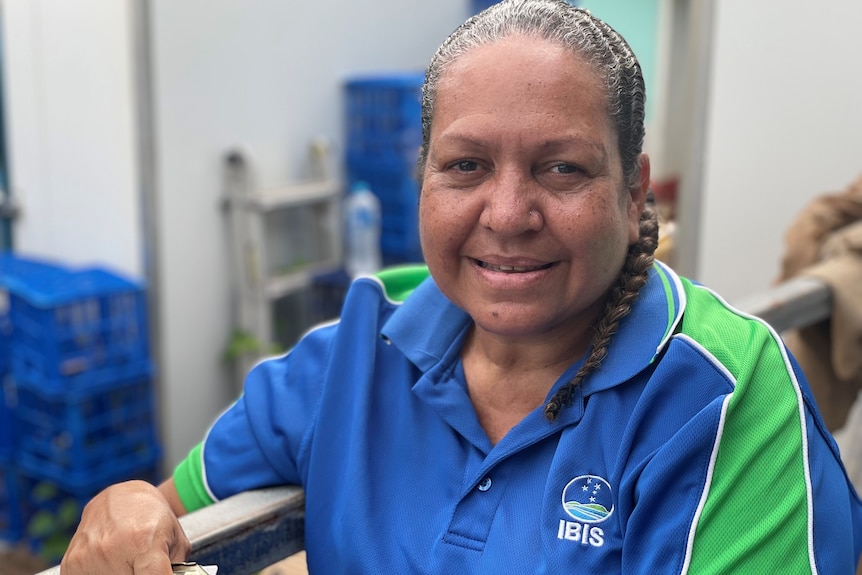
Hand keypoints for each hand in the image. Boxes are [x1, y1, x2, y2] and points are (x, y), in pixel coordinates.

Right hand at [61, 480, 190, 574]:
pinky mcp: (71, 563)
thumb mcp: (176, 540)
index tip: (162, 573)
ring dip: (121, 574)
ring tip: (126, 560)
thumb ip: (177, 567)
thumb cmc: (153, 519)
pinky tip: (110, 561)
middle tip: (142, 564)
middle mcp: (112, 549)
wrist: (121, 497)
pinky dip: (102, 574)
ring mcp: (88, 556)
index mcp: (144, 542)